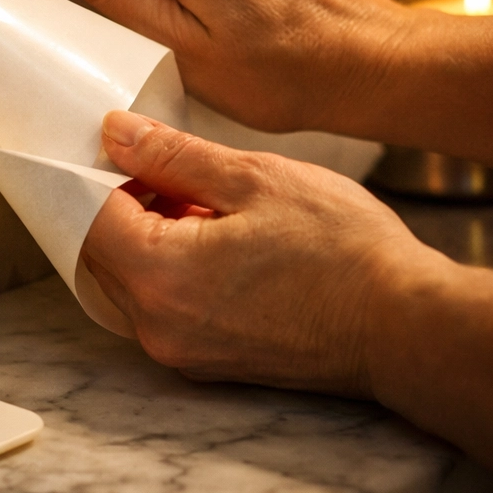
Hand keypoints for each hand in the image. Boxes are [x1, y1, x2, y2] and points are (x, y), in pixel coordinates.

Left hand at [83, 110, 436, 395]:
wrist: (407, 327)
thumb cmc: (342, 252)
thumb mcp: (255, 178)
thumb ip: (172, 155)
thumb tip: (115, 132)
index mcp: (158, 275)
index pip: (85, 215)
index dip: (92, 172)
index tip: (113, 145)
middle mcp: (155, 324)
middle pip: (100, 249)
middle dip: (119, 202)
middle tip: (164, 167)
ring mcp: (178, 349)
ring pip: (128, 277)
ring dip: (146, 234)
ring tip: (199, 200)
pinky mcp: (202, 360)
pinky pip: (158, 303)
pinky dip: (167, 266)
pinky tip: (213, 238)